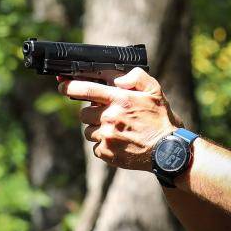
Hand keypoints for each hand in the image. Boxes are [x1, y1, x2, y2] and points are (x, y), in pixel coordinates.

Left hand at [59, 67, 177, 170]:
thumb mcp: (155, 90)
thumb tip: (117, 79)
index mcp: (120, 99)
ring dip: (98, 130)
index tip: (62, 86)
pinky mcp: (107, 153)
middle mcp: (110, 117)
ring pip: (88, 131)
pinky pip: (96, 147)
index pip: (86, 89)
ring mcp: (107, 137)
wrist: (168, 151)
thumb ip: (136, 77)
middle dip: (92, 113)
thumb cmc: (161, 119)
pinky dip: (105, 145)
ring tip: (118, 131)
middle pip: (84, 113)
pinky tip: (120, 143)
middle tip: (108, 115)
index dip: (70, 87)